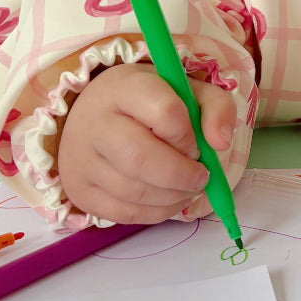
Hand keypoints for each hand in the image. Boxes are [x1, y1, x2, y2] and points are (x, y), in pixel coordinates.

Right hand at [58, 62, 236, 223]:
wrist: (93, 113)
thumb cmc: (148, 100)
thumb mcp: (186, 89)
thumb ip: (215, 107)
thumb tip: (221, 143)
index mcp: (124, 87)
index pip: (164, 112)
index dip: (188, 135)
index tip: (196, 143)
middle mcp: (95, 122)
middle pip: (141, 158)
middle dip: (181, 174)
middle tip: (202, 177)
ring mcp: (81, 159)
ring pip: (133, 191)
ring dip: (173, 197)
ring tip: (189, 188)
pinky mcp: (78, 191)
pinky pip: (122, 213)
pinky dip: (155, 213)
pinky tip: (170, 200)